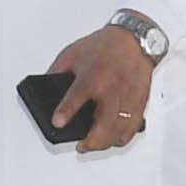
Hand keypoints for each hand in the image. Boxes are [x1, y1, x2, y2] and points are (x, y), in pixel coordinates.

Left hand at [44, 21, 155, 152]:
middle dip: (91, 141)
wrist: (134, 39)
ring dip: (106, 143)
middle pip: (104, 123)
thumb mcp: (72, 54)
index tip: (58, 123)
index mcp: (93, 74)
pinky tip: (114, 139)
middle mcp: (112, 87)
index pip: (77, 95)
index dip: (66, 111)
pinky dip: (123, 137)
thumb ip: (57, 72)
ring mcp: (128, 96)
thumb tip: (46, 89)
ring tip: (94, 145)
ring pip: (121, 130)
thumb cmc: (104, 45)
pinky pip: (133, 126)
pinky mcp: (139, 101)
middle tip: (81, 145)